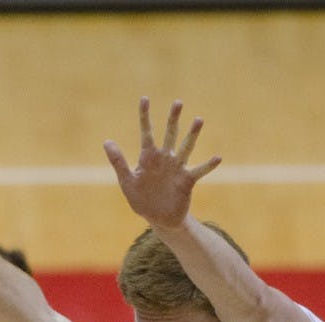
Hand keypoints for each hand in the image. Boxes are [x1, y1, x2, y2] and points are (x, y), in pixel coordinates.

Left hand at [104, 97, 220, 230]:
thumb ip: (118, 162)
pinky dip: (208, 165)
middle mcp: (164, 159)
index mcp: (148, 158)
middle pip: (169, 135)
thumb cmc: (141, 200)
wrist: (158, 219)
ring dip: (192, 134)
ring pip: (185, 148)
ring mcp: (177, 169)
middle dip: (173, 119)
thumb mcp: (126, 181)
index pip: (146, 133)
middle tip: (177, 102)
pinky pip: (199, 171)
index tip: (144, 99)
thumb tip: (106, 141)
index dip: (145, 116)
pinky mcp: (187, 181)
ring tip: (198, 119)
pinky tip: (217, 157)